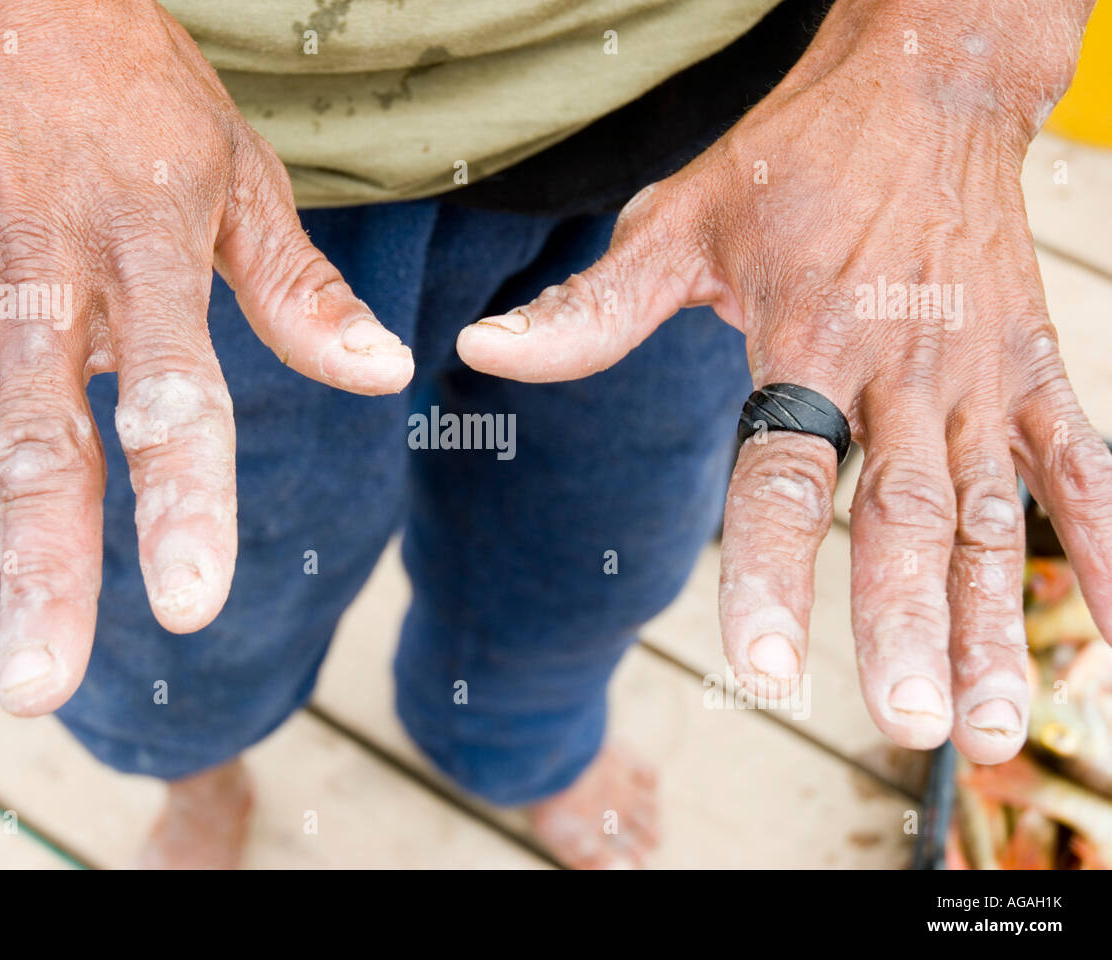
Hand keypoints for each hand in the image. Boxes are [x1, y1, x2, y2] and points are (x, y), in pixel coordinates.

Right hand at [0, 0, 411, 713]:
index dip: (181, 503)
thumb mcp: (239, 176)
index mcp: (147, 260)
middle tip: (38, 689)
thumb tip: (383, 373)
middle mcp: (46, 287)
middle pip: (41, 450)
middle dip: (44, 574)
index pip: (172, 400)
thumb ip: (298, 290)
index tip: (189, 604)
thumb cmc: (137, 93)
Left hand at [456, 0, 1109, 762]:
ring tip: (991, 725)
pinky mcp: (1033, 364)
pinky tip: (1107, 633)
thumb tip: (483, 356)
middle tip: (913, 725)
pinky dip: (1102, 544)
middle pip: (902, 514)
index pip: (783, 474)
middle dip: (905, 625)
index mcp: (807, 336)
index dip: (770, 572)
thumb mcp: (677, 222)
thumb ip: (591, 310)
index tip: (765, 669)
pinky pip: (1083, 462)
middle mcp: (901, 368)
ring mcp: (977, 373)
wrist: (926, 83)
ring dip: (994, 621)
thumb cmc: (791, 160)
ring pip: (991, 513)